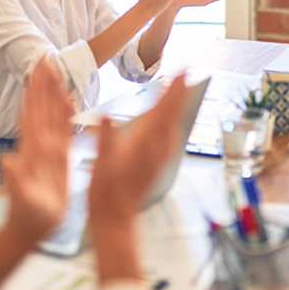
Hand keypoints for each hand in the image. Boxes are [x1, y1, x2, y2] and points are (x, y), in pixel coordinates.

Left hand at [0, 57, 73, 245]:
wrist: (29, 229)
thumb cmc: (29, 218)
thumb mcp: (22, 200)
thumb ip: (15, 180)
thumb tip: (6, 160)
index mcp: (32, 150)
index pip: (34, 113)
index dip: (37, 90)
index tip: (40, 68)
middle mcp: (38, 145)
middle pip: (40, 107)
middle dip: (43, 83)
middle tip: (45, 57)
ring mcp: (47, 150)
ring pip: (50, 114)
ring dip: (52, 92)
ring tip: (55, 71)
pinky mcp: (57, 158)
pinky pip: (62, 130)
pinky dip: (65, 113)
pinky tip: (68, 100)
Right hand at [87, 74, 187, 226]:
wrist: (116, 218)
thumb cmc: (106, 192)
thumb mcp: (101, 165)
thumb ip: (105, 140)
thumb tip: (107, 117)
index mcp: (145, 145)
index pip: (163, 111)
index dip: (172, 91)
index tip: (181, 74)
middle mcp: (156, 148)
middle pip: (172, 114)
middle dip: (179, 92)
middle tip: (187, 71)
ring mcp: (158, 155)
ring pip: (172, 124)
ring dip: (177, 105)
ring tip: (180, 87)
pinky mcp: (156, 162)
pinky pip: (168, 136)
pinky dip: (171, 121)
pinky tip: (169, 119)